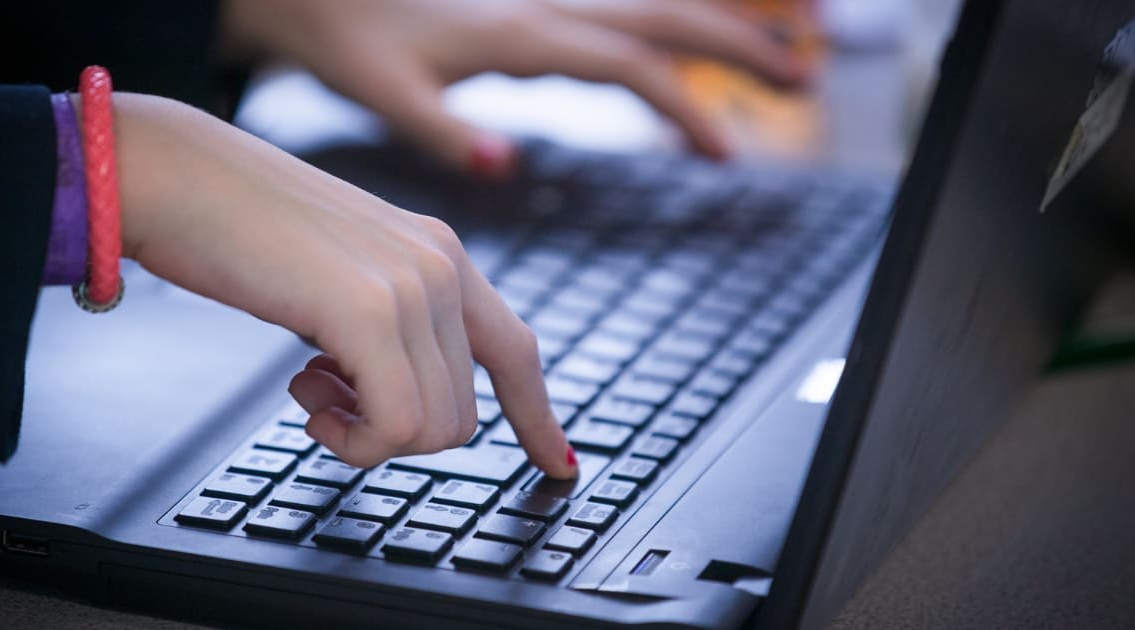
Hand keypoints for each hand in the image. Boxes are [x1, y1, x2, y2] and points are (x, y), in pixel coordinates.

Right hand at [113, 93, 576, 477]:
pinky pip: (395, 427)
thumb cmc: (239, 224)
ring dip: (366, 434)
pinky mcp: (370, 311)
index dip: (538, 416)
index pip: (517, 350)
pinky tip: (308, 401)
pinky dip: (352, 441)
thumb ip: (387, 321)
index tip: (559, 462)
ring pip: (432, 429)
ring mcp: (412, 287)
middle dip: (396, 430)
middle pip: (462, 413)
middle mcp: (440, 267)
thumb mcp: (342, 273)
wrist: (176, 173)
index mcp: (440, 253)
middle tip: (328, 396)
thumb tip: (394, 396)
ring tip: (309, 387)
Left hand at [222, 0, 809, 177]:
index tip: (724, 153)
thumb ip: (448, 133)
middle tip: (805, 75)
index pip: (627, 65)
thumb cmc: (344, 39)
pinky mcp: (535, 5)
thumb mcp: (385, 94)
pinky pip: (623, 7)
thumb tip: (507, 166)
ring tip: (789, 42)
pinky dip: (674, 18)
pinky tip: (700, 35)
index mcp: (520, 33)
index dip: (684, 105)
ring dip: (722, 20)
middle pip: (665, 14)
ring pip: (653, 1)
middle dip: (740, 44)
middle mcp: (545, 5)